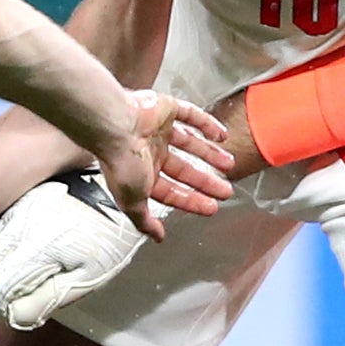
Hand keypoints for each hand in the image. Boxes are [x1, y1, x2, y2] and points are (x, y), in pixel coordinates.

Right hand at [95, 89, 233, 235]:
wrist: (114, 124)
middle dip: (206, 182)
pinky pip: (191, 115)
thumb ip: (144, 220)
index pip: (172, 191)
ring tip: (230, 164)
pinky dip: (208, 124)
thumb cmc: (120, 161)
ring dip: (210, 154)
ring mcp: (159, 129)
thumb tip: (156, 237)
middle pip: (185, 169)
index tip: (210, 207)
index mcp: (142, 172)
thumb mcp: (132, 201)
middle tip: (225, 190)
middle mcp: (150, 151)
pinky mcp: (166, 108)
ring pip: (190, 143)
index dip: (192, 200)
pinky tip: (222, 135)